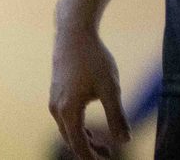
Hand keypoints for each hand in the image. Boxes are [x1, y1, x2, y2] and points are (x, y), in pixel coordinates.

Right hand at [49, 22, 129, 159]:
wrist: (74, 32)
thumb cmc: (94, 58)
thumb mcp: (110, 88)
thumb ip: (117, 116)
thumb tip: (125, 141)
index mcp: (69, 111)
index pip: (79, 146)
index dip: (92, 158)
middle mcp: (57, 109)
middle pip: (71, 140)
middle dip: (89, 151)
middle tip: (109, 155)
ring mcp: (54, 100)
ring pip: (67, 129)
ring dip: (83, 139)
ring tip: (102, 145)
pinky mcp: (56, 92)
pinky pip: (65, 118)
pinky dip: (77, 127)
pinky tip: (89, 126)